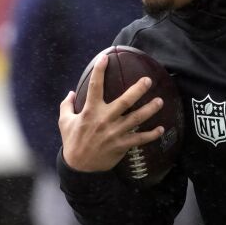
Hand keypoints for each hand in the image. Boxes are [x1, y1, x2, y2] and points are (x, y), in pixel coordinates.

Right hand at [57, 52, 165, 171]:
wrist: (79, 167)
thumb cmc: (72, 141)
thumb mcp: (64, 122)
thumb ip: (66, 105)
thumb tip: (70, 92)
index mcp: (90, 111)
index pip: (94, 87)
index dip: (100, 71)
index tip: (106, 57)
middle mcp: (104, 120)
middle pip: (125, 101)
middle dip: (138, 89)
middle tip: (148, 80)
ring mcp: (114, 133)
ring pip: (136, 119)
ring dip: (150, 109)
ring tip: (160, 101)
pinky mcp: (121, 145)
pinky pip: (139, 139)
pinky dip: (151, 134)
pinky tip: (161, 128)